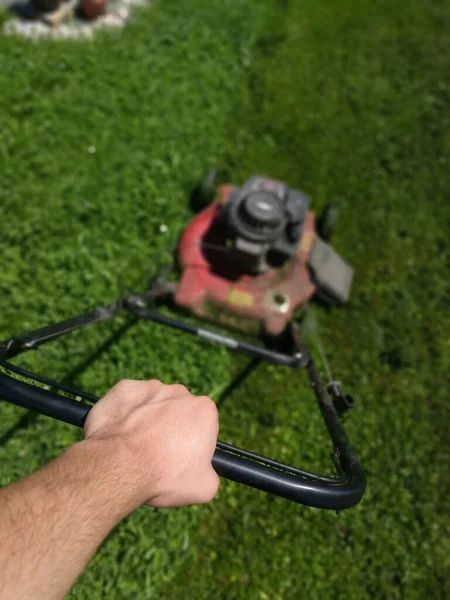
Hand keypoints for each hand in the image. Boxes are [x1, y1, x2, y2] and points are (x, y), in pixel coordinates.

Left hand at [84, 379, 219, 507]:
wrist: (119, 467)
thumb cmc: (163, 475)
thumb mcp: (204, 486)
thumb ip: (211, 473)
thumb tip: (205, 471)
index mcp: (204, 409)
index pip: (204, 425)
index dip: (193, 444)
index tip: (181, 459)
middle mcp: (180, 392)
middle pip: (179, 411)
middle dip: (171, 429)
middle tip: (158, 455)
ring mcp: (150, 388)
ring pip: (153, 405)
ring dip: (148, 421)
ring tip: (136, 448)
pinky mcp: (124, 389)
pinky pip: (129, 401)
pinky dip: (125, 415)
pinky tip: (121, 435)